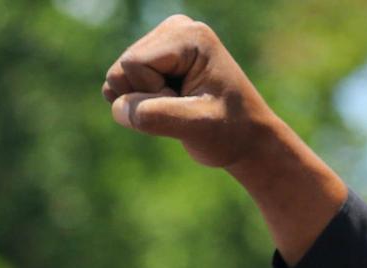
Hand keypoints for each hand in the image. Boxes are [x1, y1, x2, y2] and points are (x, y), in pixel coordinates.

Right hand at [102, 15, 347, 263]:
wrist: (248, 139)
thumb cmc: (230, 133)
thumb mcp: (196, 127)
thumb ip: (156, 115)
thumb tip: (117, 107)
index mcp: (190, 36)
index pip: (133, 65)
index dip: (153, 95)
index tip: (191, 105)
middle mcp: (176, 29)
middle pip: (122, 69)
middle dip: (147, 98)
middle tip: (186, 108)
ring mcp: (166, 41)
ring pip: (119, 78)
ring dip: (146, 102)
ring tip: (182, 106)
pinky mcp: (158, 58)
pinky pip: (122, 83)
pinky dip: (141, 102)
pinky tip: (171, 103)